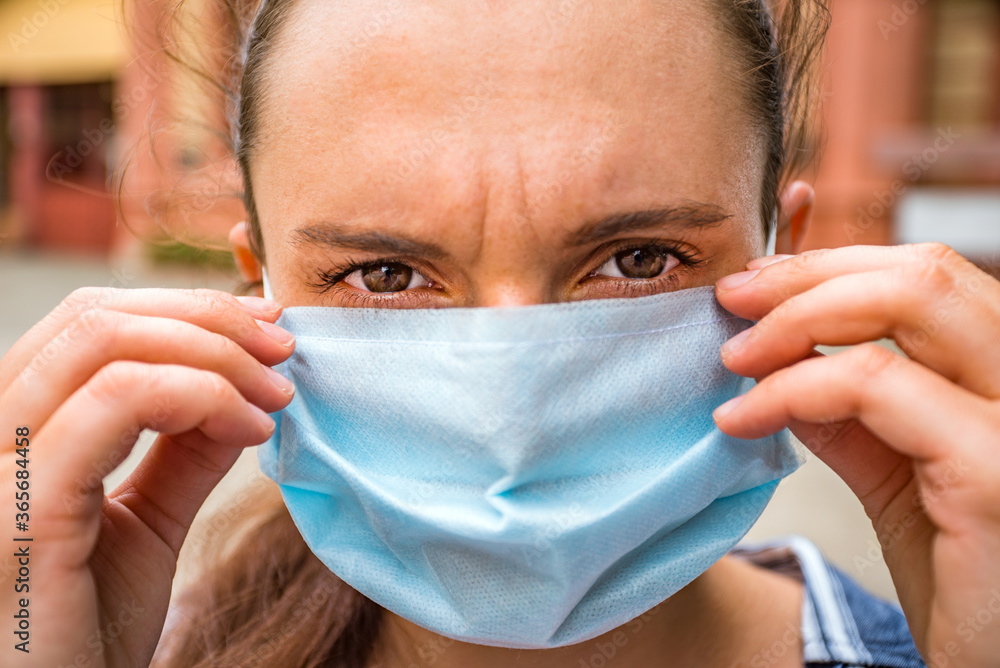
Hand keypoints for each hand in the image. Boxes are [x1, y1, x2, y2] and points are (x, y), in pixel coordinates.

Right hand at [0, 288, 295, 666]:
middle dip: (208, 318)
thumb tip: (241, 387)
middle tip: (283, 348)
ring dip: (213, 352)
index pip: (87, 323)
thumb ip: (183, 452)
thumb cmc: (84, 632)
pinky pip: (114, 404)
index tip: (266, 329)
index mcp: (13, 434)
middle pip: (94, 317)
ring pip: (101, 342)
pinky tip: (250, 429)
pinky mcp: (18, 512)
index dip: (185, 310)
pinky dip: (200, 395)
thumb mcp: (147, 524)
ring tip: (275, 394)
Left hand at [712, 243, 999, 667]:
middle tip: (732, 299)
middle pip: (922, 272)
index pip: (931, 278)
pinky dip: (794, 387)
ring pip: (911, 300)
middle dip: (807, 276)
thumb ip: (853, 414)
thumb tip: (785, 359)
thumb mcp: (898, 480)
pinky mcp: (997, 468)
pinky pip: (877, 384)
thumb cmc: (964, 583)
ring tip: (734, 356)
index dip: (834, 263)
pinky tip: (744, 417)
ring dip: (796, 316)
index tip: (756, 283)